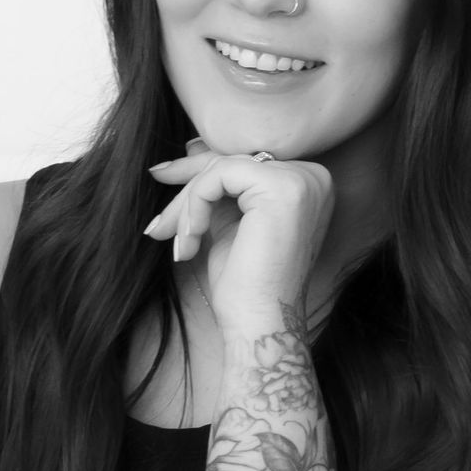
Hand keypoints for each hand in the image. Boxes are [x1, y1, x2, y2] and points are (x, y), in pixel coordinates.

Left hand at [144, 140, 332, 338]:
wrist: (258, 323)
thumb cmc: (245, 283)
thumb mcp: (227, 220)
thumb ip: (218, 185)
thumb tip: (192, 146)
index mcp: (307, 183)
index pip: (243, 163)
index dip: (199, 173)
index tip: (162, 176)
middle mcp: (313, 176)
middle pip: (231, 162)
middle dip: (186, 188)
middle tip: (158, 216)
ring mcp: (302, 180)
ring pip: (221, 168)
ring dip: (187, 204)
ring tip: (174, 238)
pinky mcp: (282, 187)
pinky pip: (219, 176)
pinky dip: (194, 206)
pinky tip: (190, 240)